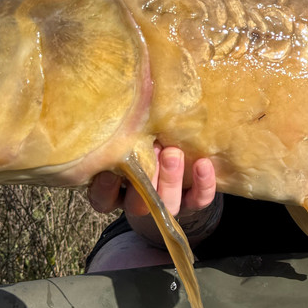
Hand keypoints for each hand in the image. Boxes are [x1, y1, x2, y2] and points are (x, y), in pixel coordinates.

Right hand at [88, 145, 218, 226]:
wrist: (174, 164)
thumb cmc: (141, 143)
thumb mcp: (128, 140)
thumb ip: (125, 132)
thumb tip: (130, 101)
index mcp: (116, 192)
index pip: (103, 199)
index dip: (105, 187)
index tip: (110, 168)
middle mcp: (139, 203)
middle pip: (138, 205)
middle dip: (146, 179)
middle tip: (152, 149)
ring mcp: (167, 204)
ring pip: (168, 204)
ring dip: (171, 179)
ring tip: (173, 152)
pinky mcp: (192, 203)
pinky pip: (199, 200)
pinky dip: (203, 184)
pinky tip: (202, 163)